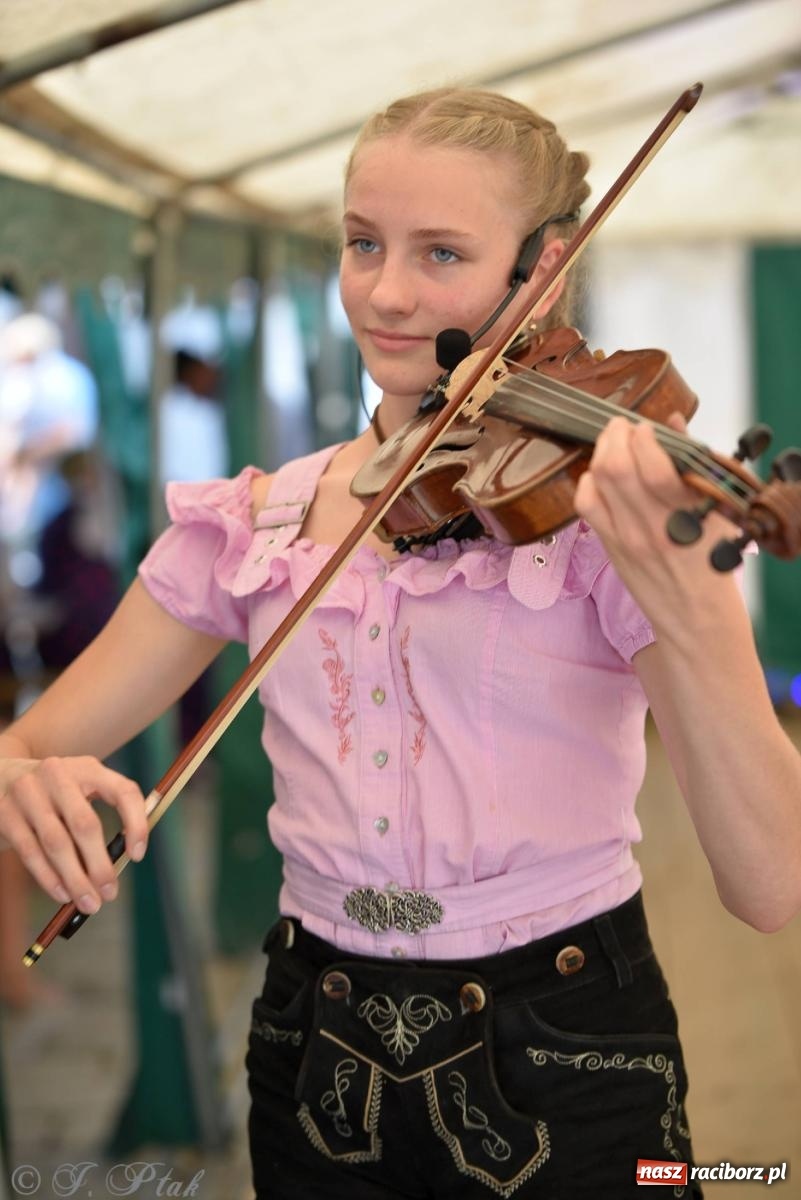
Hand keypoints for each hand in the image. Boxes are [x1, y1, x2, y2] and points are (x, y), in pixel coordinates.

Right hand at [0, 757, 147, 913]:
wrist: (0, 777)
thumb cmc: (52, 794)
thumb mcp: (79, 791)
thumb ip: (99, 818)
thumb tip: (116, 867)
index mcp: (88, 768)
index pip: (123, 791)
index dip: (136, 824)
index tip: (137, 856)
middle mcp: (58, 774)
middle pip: (85, 824)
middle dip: (100, 865)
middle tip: (110, 893)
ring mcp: (28, 793)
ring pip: (57, 843)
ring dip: (75, 879)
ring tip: (89, 903)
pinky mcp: (5, 813)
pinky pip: (31, 852)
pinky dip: (49, 878)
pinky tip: (63, 894)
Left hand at [573, 413, 739, 628]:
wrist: (696, 620)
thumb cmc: (713, 564)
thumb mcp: (717, 513)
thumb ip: (694, 465)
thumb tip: (673, 421)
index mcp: (688, 514)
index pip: (654, 464)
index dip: (644, 435)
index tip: (647, 427)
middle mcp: (652, 525)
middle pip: (616, 466)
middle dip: (615, 435)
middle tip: (622, 427)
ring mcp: (627, 538)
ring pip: (597, 481)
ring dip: (600, 453)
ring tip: (612, 444)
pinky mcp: (610, 548)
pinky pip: (586, 506)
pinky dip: (588, 482)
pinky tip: (599, 477)